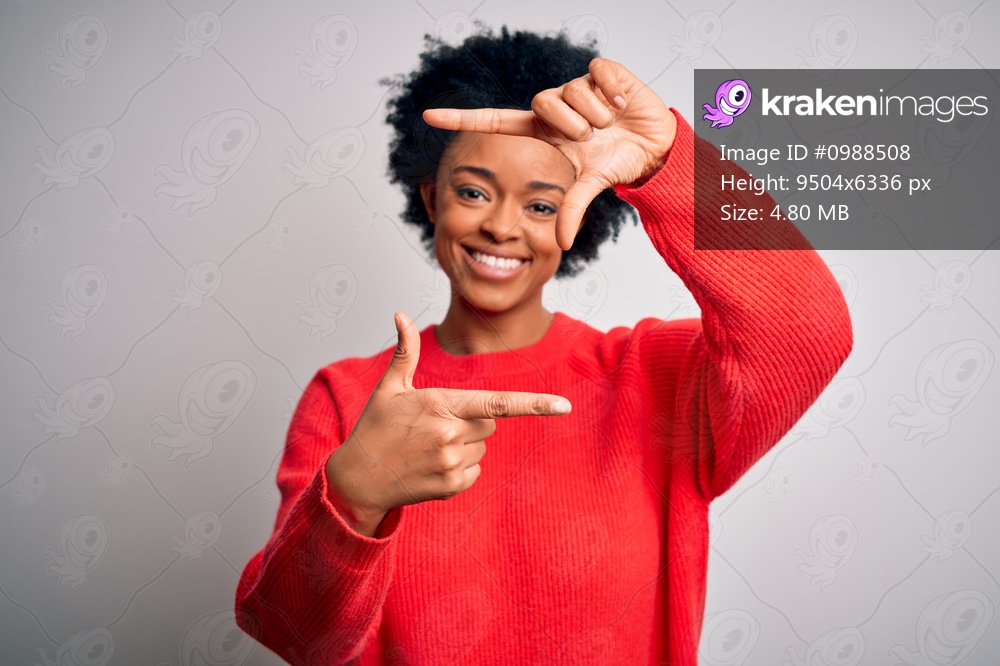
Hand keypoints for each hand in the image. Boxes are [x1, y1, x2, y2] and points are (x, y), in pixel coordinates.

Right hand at [326, 312, 571, 535]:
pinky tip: (433, 464)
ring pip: (483, 445)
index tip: (564, 405)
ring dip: (465, 443)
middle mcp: (450, 434)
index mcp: (440, 404)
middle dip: (471, 419)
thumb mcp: (389, 387)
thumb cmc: (375, 428)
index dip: (534, 404)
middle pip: (490, 422)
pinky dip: (461, 466)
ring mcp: (452, 463)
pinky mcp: (453, 485)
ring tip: (430, 446)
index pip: (497, 403)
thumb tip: (400, 314)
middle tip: (436, 424)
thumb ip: (404, 351)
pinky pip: (476, 469)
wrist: (358, 479)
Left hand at [422, 57, 674, 249]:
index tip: (428, 116)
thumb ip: (572, 210)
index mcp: (543, 131)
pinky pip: (598, 74)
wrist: (654, 147)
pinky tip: (623, 105)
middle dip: (571, 124)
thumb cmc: (616, 162)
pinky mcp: (602, 72)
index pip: (495, 121)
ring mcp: (577, 87)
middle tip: (591, 136)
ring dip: (596, 113)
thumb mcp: (590, 186)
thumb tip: (561, 244)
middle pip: (543, 102)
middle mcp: (555, 106)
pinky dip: (614, 92)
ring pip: (573, 91)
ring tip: (611, 123)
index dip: (463, 120)